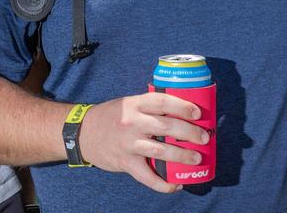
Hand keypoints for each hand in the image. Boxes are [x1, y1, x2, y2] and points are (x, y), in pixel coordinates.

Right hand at [77, 93, 208, 192]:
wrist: (82, 133)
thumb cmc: (111, 117)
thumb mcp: (128, 103)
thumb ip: (149, 106)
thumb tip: (181, 108)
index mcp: (134, 104)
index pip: (162, 102)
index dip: (182, 107)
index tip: (197, 113)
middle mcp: (132, 122)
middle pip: (166, 126)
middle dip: (189, 132)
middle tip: (204, 137)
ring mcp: (128, 143)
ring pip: (160, 150)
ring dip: (181, 155)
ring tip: (196, 158)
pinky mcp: (125, 162)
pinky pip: (147, 176)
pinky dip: (162, 183)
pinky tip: (176, 185)